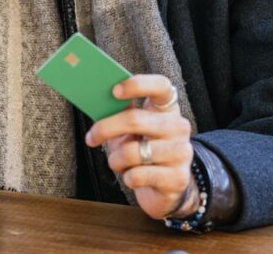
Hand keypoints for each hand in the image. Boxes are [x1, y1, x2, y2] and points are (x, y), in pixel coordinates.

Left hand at [84, 74, 197, 220]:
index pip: (161, 86)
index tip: (114, 90)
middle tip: (90, 138)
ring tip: (118, 163)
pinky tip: (132, 177)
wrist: (165, 188)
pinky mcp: (178, 178)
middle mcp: (178, 127)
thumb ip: (120, 113)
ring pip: (132, 152)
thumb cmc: (141, 151)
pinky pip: (138, 176)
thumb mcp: (131, 130)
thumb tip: (94, 100)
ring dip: (116, 160)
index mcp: (167, 109)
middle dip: (105, 128)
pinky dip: (127, 178)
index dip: (137, 85)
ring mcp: (181, 152)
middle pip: (135, 119)